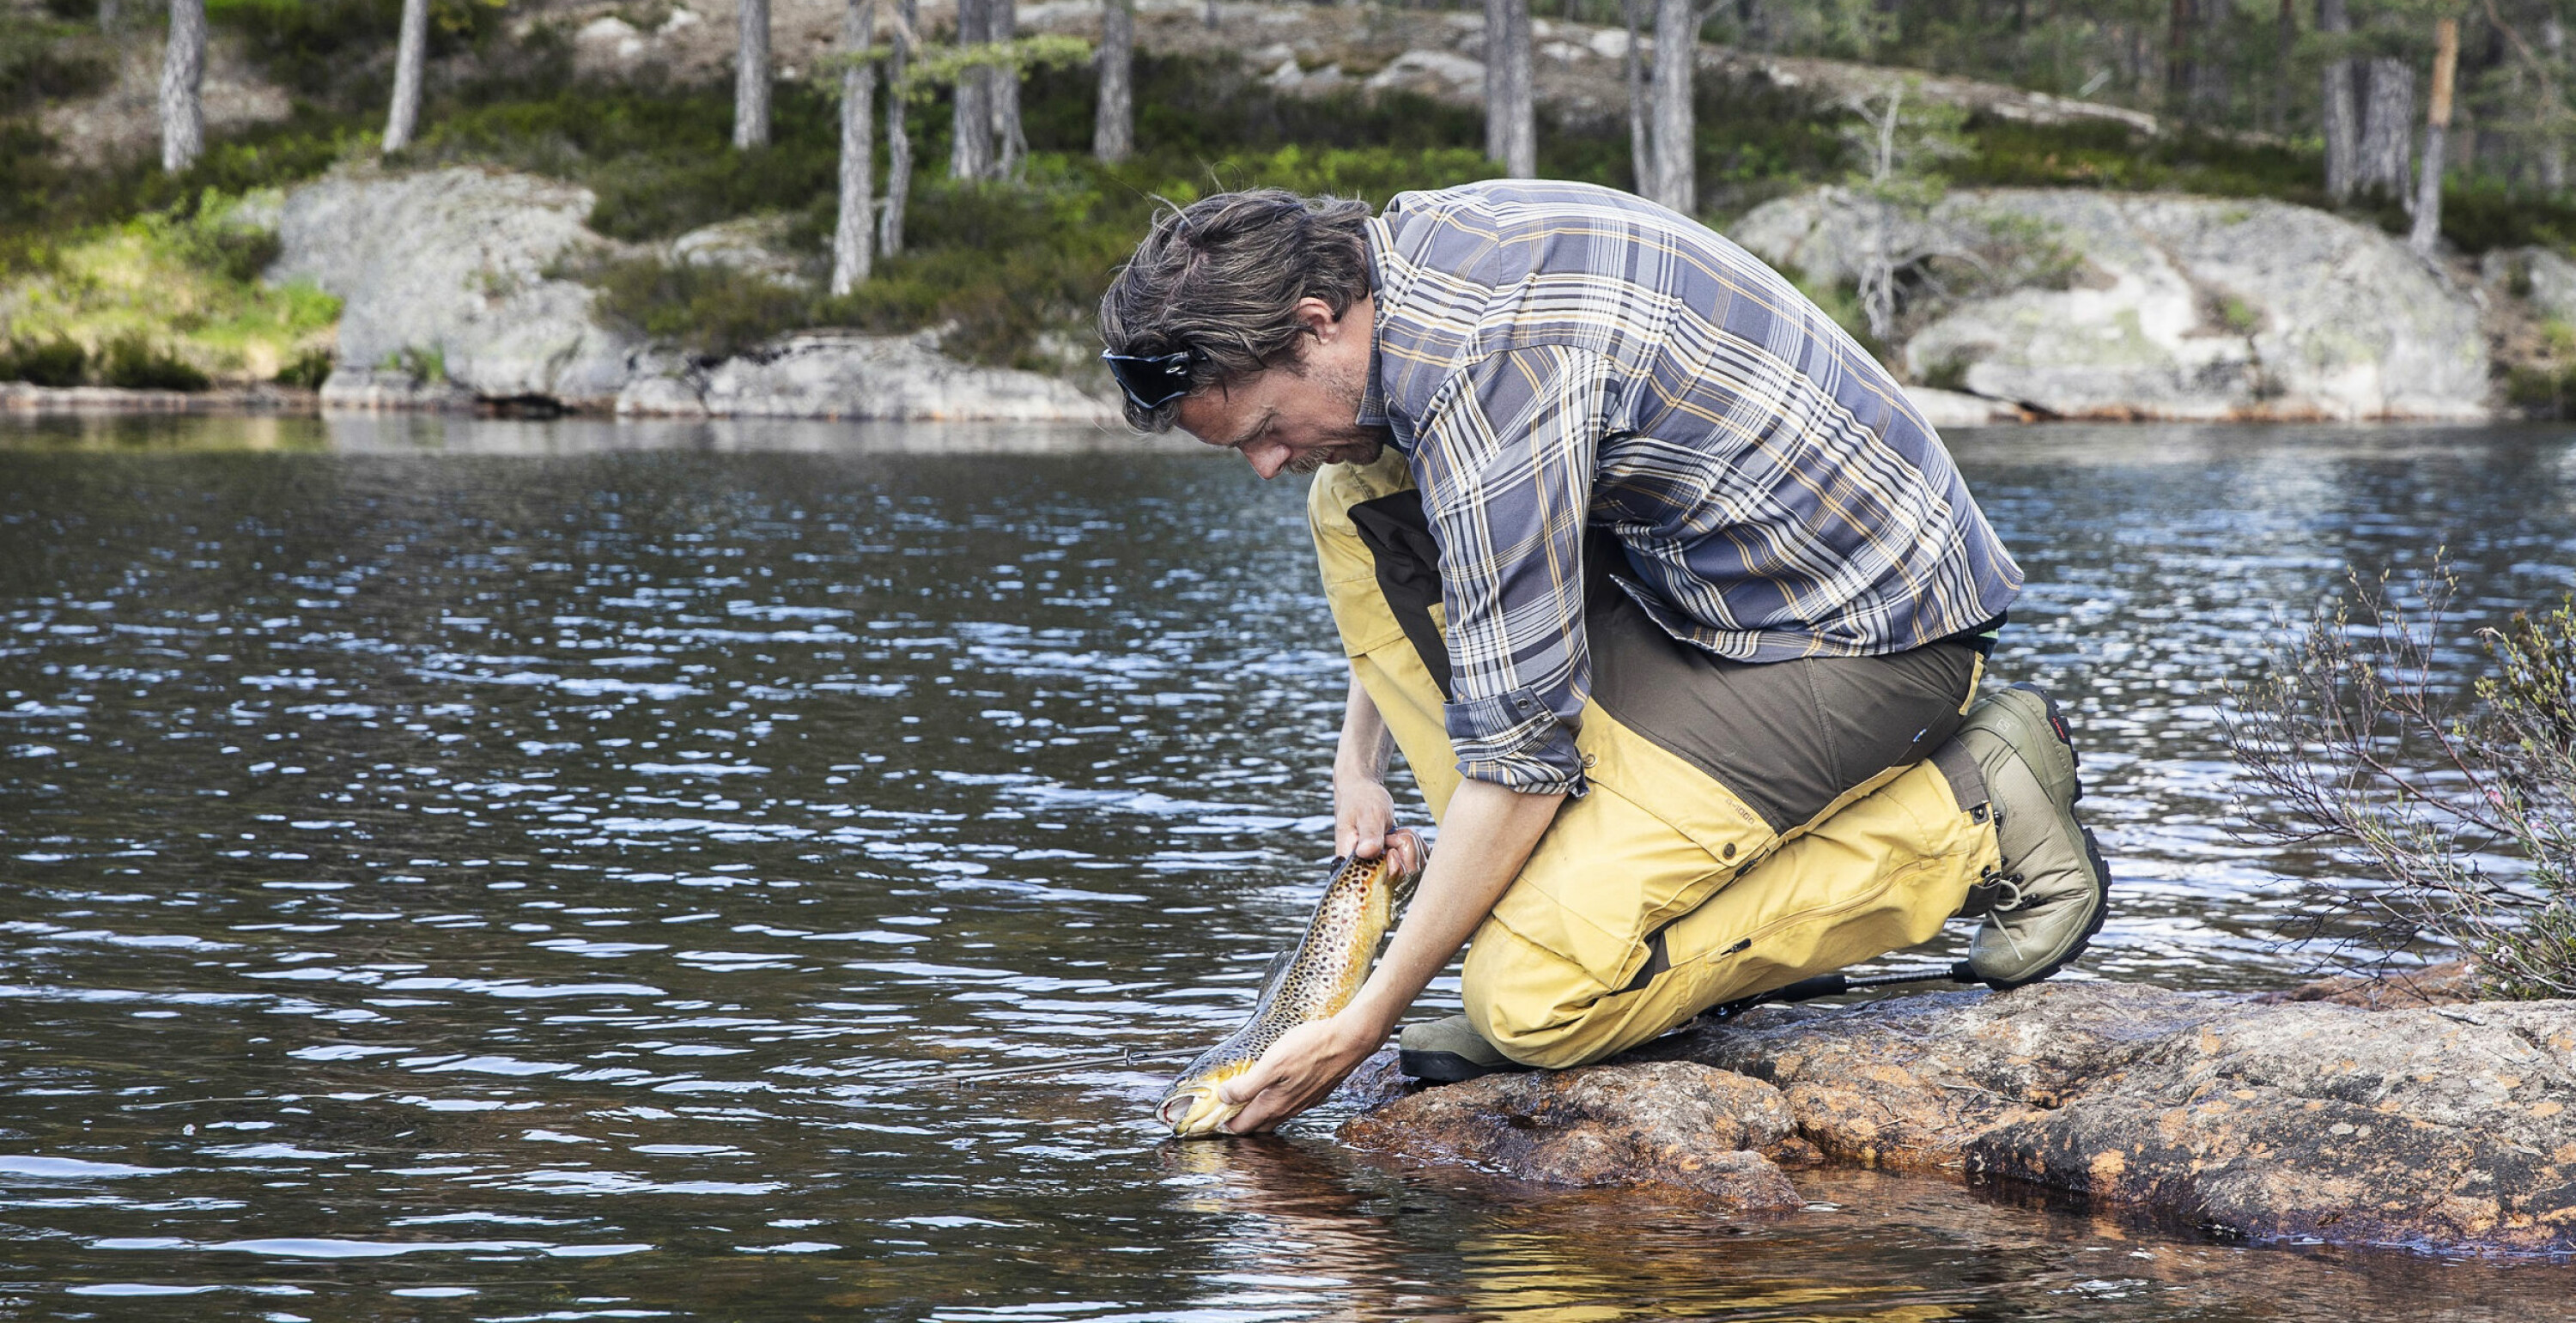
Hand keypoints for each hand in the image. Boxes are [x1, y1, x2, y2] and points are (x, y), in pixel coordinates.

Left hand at [1215, 1009, 1385, 1133]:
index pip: (1243, 1126)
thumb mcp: (1272, 1064)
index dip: (1226, 1124)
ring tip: (1247, 1101)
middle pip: (1258, 1127)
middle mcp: (1289, 1109)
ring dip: (1259, 1114)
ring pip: (1275, 1117)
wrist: (1348, 1042)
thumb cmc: (1310, 1048)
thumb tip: (1225, 1097)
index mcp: (1274, 1105)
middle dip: (1241, 1123)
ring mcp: (1303, 1103)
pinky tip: (1276, 1090)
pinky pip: (1290, 1107)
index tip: (1214, 1118)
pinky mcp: (1315, 1093)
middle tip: (1227, 1111)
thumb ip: (1247, 1085)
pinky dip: (1276, 1105)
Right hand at [1334, 778, 1424, 877]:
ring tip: (1399, 832)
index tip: (1392, 844)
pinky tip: (1407, 836)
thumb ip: (1369, 833)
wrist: (1362, 795)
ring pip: (1414, 873)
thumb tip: (1367, 852)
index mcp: (1353, 864)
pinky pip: (1419, 865)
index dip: (1394, 869)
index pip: (1379, 883)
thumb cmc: (1361, 802)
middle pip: (1402, 880)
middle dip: (1408, 852)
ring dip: (1415, 848)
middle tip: (1397, 833)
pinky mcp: (1397, 864)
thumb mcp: (1367, 814)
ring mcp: (1384, 869)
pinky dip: (1419, 848)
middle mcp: (1368, 872)